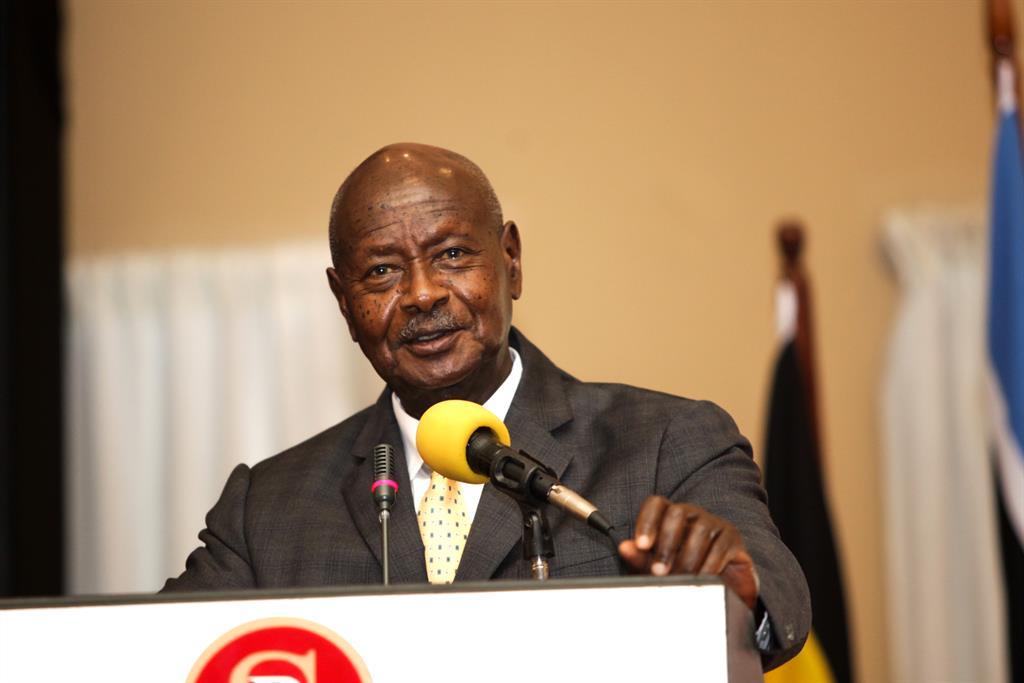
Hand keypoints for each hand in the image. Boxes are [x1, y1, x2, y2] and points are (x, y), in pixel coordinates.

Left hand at [618, 496, 758, 609]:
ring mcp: (714, 523)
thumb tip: (624, 547)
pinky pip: (720, 547)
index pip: (655, 504)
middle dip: (666, 544)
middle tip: (658, 571)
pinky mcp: (732, 538)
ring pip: (700, 531)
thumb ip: (641, 557)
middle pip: (677, 513)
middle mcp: (692, 514)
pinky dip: (709, 566)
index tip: (641, 545)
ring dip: (687, 559)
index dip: (646, 521)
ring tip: (680, 579)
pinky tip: (701, 580)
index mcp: (670, 516)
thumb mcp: (659, 565)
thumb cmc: (685, 570)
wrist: (721, 588)